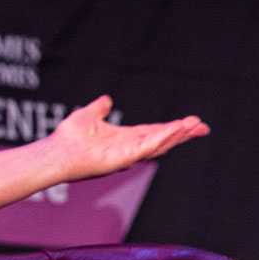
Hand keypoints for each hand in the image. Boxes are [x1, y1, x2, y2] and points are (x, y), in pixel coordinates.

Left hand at [48, 95, 209, 181]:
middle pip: (161, 139)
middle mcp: (128, 147)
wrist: (55, 152)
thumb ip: (99, 108)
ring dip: (176, 135)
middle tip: (203, 126)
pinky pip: (144, 149)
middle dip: (181, 133)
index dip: (171, 128)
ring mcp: (126, 155)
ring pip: (157, 144)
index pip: (153, 132)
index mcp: (123, 138)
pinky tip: (173, 132)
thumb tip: (107, 99)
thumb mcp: (87, 116)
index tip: (190, 122)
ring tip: (194, 126)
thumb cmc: (68, 139)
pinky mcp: (121, 159)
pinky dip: (160, 140)